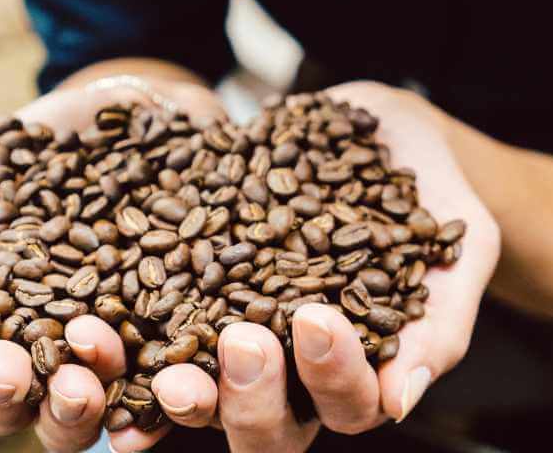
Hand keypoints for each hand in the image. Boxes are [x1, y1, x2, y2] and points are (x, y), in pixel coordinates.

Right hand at [0, 79, 224, 452]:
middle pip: (12, 407)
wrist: (143, 106)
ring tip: (81, 381)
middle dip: (1, 394)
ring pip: (85, 414)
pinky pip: (174, 388)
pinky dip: (166, 400)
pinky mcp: (182, 338)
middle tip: (6, 367)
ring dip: (73, 411)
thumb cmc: (41, 146)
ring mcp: (117, 352)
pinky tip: (165, 388)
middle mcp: (47, 351)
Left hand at [113, 82, 500, 452]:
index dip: (331, 378)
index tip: (319, 318)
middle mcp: (290, 371)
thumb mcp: (458, 247)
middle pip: (264, 424)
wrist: (382, 129)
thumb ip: (439, 324)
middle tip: (242, 340)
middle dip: (249, 396)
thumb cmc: (434, 191)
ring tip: (162, 362)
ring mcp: (233, 333)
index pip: (346, 405)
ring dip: (176, 389)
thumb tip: (399, 401)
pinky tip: (94, 327)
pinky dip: (121, 336)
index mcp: (358, 371)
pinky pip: (149, 323)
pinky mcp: (188, 288)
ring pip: (200, 392)